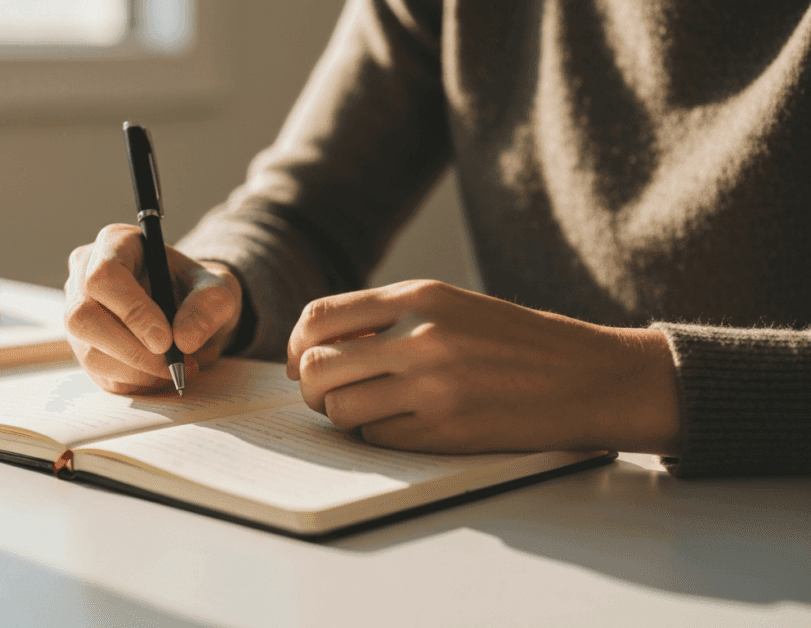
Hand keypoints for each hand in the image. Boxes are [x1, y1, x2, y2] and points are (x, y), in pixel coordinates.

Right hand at [65, 224, 242, 393]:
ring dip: (137, 370)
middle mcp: (84, 275)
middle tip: (171, 363)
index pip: (104, 276)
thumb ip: (209, 305)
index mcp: (115, 244)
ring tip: (177, 368)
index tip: (166, 339)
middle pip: (83, 317)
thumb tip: (184, 339)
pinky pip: (99, 373)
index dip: (132, 311)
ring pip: (88, 351)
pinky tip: (161, 372)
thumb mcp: (218, 288)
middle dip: (131, 349)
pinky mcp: (85, 347)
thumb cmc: (198, 290)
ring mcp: (79, 314)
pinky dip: (134, 381)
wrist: (190, 311)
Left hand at [286, 280, 679, 454]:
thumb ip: (392, 316)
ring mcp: (433, 386)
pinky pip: (377, 438)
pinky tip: (406, 426)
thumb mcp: (454, 306)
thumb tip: (323, 342)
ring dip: (343, 416)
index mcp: (420, 297)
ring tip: (369, 412)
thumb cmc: (519, 342)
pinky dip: (379, 436)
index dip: (299, 345)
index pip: (320, 316)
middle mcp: (421, 337)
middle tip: (330, 394)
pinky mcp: (447, 430)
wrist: (591, 376)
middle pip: (318, 366)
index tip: (304, 362)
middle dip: (313, 387)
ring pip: (339, 409)